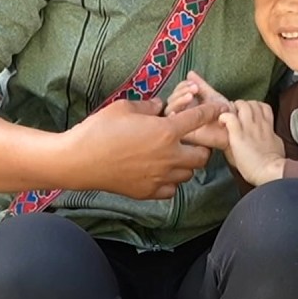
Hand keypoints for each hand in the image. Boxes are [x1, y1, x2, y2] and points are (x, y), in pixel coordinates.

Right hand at [63, 98, 225, 199]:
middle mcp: (169, 156)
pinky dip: (171, 182)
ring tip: (175, 157)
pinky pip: (171, 190)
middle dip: (201, 147)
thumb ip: (148, 106)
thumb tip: (159, 106)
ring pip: (188, 174)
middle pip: (203, 155)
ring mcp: (159, 177)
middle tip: (191, 141)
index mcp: (166, 131)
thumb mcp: (125, 107)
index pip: (199, 119)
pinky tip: (160, 173)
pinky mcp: (148, 192)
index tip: (219, 110)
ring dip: (187, 165)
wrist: (78, 161)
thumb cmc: (100, 129)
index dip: (211, 112)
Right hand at [166, 71, 231, 149]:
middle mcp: (183, 114)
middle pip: (170, 101)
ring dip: (177, 101)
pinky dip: (172, 117)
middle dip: (180, 92)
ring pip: (169, 112)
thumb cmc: (224, 112)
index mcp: (187, 105)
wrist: (234, 125)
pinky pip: (172, 128)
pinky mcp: (184, 135)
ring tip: (190, 96)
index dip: (182, 86)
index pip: (177, 93)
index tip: (194, 84)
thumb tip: (190, 72)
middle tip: (195, 89)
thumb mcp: (212, 95)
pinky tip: (177, 112)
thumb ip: (201, 85)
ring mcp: (182, 125)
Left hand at [221, 100, 285, 185]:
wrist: (270, 170)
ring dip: (232, 109)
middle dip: (241, 106)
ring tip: (227, 118)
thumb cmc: (273, 163)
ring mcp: (248, 128)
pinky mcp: (238, 135)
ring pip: (241, 105)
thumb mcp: (276, 144)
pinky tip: (222, 123)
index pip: (262, 106)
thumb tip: (268, 134)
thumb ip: (269, 135)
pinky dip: (224, 117)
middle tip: (235, 115)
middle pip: (251, 103)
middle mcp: (259, 123)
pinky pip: (229, 117)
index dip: (254, 107)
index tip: (248, 114)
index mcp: (268, 126)